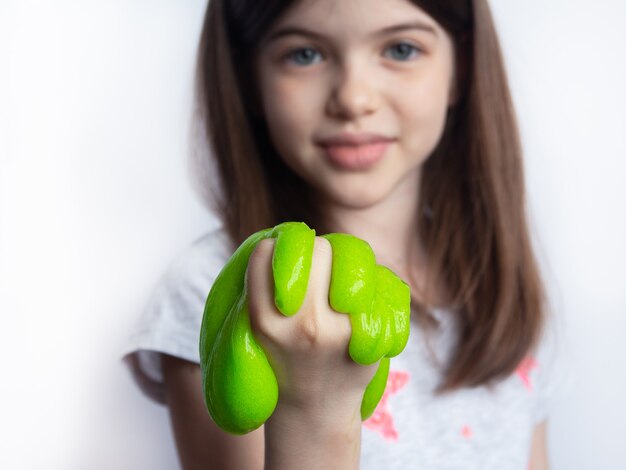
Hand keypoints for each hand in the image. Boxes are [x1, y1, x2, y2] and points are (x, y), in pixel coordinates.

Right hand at [199, 222, 408, 434]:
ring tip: (341, 281)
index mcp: (265, 319)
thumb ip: (268, 281)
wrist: (314, 411)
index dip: (279, 248)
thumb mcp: (259, 325)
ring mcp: (341, 330)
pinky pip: (380, 279)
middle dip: (318, 251)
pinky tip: (363, 300)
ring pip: (351, 255)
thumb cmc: (284, 359)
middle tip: (320, 270)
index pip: (270, 249)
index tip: (288, 261)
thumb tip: (295, 234)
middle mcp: (303, 323)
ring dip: (347, 261)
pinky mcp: (371, 336)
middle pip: (317, 246)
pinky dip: (375, 283)